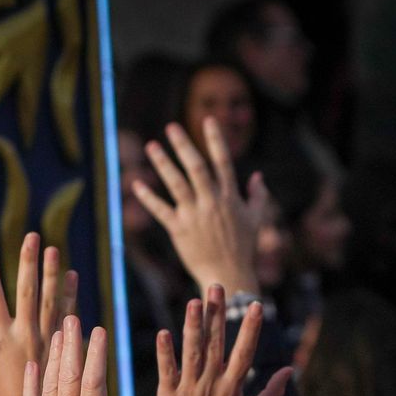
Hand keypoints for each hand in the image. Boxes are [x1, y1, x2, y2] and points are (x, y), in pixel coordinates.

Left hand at [132, 118, 266, 293]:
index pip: (223, 162)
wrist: (228, 275)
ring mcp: (194, 215)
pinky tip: (137, 184)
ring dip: (163, 164)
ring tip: (151, 145)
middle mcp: (212, 202)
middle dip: (184, 145)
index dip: (215, 140)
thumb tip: (257, 176)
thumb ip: (258, 196)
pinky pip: (161, 210)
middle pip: (196, 168)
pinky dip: (148, 198)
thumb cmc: (244, 248)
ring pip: (176, 185)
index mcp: (230, 197)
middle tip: (172, 127)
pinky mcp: (179, 230)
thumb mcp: (257, 219)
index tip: (208, 120)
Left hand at [155, 285, 290, 395]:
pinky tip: (164, 333)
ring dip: (192, 326)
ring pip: (191, 352)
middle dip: (216, 314)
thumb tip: (290, 370)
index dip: (251, 329)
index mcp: (232, 387)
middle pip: (215, 344)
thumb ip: (273, 393)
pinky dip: (165, 352)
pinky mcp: (168, 392)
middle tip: (216, 287)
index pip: (244, 353)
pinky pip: (166, 369)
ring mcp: (189, 388)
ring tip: (193, 302)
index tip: (257, 305)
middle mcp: (211, 384)